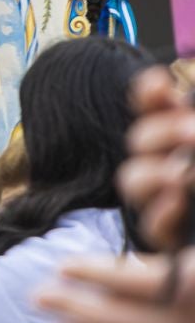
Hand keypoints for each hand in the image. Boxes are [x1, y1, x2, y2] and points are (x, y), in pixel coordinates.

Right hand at [121, 67, 194, 250]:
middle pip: (139, 140)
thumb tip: (176, 90)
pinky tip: (179, 202)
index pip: (152, 104)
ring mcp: (170, 200)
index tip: (164, 84)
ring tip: (181, 175)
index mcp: (186, 135)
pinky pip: (153, 227)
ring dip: (153, 173)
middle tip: (192, 133)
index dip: (150, 92)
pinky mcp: (175, 238)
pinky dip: (162, 213)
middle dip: (160, 132)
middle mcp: (173, 162)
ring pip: (133, 180)